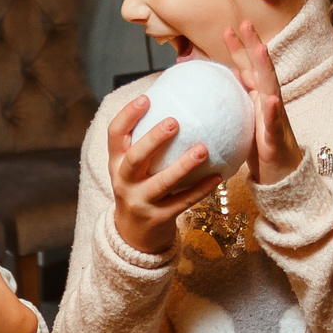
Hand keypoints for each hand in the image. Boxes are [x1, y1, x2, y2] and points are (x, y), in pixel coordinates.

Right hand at [108, 95, 222, 253]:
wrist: (133, 235)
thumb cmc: (139, 189)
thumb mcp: (132, 168)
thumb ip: (144, 142)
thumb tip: (175, 103)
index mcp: (117, 162)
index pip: (115, 134)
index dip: (128, 115)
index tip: (146, 98)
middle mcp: (124, 181)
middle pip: (135, 158)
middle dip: (153, 139)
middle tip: (175, 122)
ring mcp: (140, 201)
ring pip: (162, 182)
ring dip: (183, 165)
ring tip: (203, 149)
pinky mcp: (158, 218)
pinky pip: (183, 202)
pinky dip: (201, 189)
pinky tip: (217, 177)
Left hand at [224, 20, 302, 184]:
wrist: (279, 172)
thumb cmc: (259, 145)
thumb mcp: (240, 120)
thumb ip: (230, 103)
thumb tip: (209, 89)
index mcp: (256, 96)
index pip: (247, 67)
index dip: (239, 48)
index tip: (227, 28)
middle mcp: (267, 100)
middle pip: (260, 68)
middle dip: (253, 45)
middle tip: (245, 23)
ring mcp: (274, 115)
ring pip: (270, 87)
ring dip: (265, 67)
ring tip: (260, 49)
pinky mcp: (276, 135)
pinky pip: (274, 121)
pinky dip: (273, 110)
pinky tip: (271, 100)